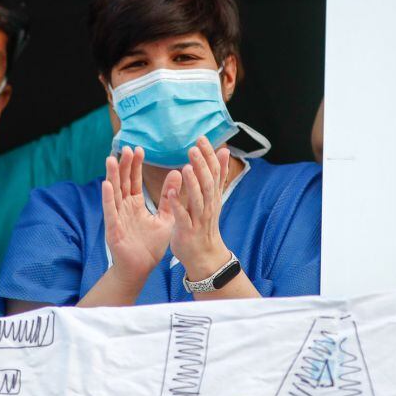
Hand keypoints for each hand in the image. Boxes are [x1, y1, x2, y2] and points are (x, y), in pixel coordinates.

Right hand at [101, 147, 174, 282]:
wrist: (141, 269)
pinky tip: (106, 184)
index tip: (139, 149)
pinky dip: (108, 198)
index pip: (134, 181)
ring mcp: (117, 217)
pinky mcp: (113, 228)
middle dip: (124, 166)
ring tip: (112, 159)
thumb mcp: (165, 218)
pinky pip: (110, 211)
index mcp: (135, 205)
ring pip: (114, 193)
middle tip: (127, 148)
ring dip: (112, 176)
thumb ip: (169, 197)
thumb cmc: (150, 246)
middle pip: (123, 182)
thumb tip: (178, 173)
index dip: (135, 165)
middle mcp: (124, 208)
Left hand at [166, 137, 231, 280]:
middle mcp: (209, 205)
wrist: (205, 256)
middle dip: (201, 165)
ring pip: (197, 199)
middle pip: (207, 183)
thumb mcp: (213, 197)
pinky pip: (183, 217)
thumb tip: (224, 150)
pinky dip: (178, 205)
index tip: (201, 138)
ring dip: (192, 184)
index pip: (213, 172)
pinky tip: (170, 193)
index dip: (208, 155)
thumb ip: (217, 174)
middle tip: (193, 149)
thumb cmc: (205, 223)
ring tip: (186, 168)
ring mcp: (199, 218)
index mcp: (213, 195)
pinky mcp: (188, 231)